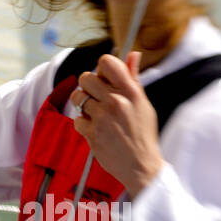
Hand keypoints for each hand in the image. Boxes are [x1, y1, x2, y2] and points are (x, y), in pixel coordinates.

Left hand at [71, 51, 163, 197]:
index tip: (104, 77)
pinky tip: (95, 130)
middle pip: (86, 78)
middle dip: (88, 86)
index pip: (106, 62)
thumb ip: (133, 79)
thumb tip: (132, 54)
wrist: (141, 166)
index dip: (101, 67)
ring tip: (94, 114)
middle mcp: (116, 102)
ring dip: (83, 105)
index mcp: (131, 92)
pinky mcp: (93, 134)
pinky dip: (83, 125)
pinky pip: (77, 119)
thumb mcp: (144, 104)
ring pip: (78, 98)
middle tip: (96, 97)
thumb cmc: (143, 134)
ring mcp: (103, 118)